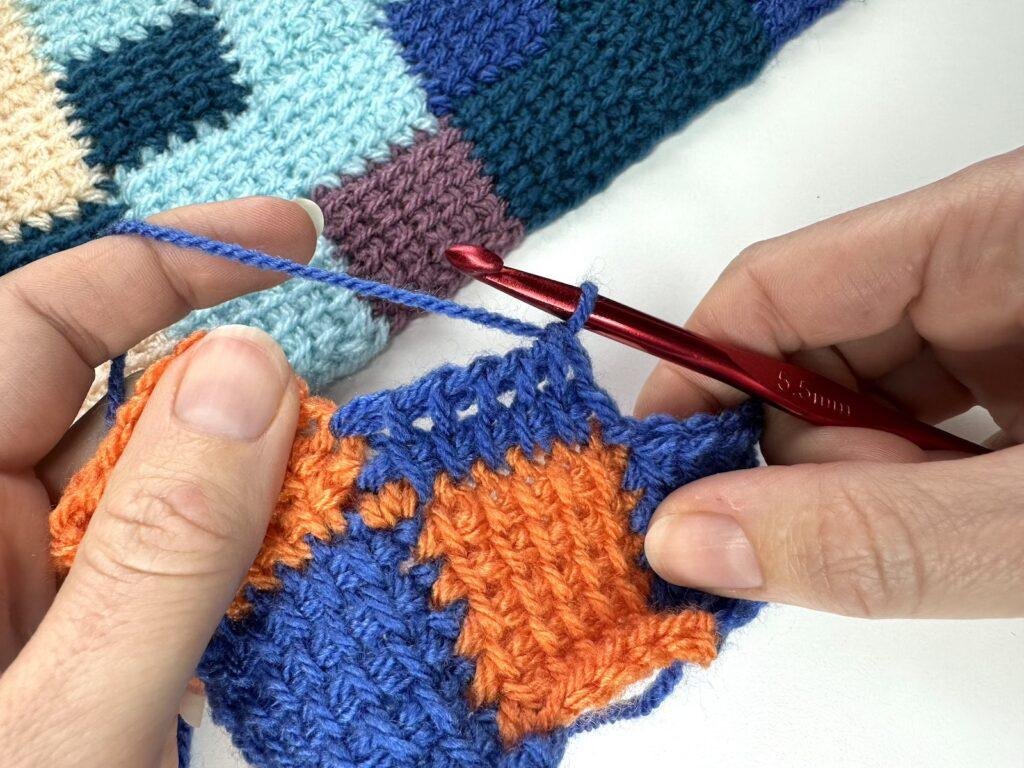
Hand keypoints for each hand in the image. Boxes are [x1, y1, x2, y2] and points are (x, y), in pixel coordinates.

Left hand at [0, 198, 317, 765]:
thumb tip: (251, 375)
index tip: (294, 239)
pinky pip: (170, 562)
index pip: (45, 321)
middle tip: (346, 453)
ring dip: (257, 500)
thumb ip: (158, 551)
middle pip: (121, 401)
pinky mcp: (75, 635)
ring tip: (340, 531)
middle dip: (243, 408)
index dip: (171, 258)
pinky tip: (295, 592)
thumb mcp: (64, 729)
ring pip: (161, 487)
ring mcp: (26, 582)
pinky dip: (242, 566)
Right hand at [638, 149, 1023, 618]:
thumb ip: (872, 532)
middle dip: (802, 459)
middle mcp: (989, 263)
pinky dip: (911, 488)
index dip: (695, 382)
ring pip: (859, 395)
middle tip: (840, 542)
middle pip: (810, 346)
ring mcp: (1010, 319)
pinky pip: (916, 420)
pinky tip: (959, 522)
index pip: (775, 284)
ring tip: (949, 532)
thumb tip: (686, 540)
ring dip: (866, 484)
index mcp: (997, 232)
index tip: (657, 481)